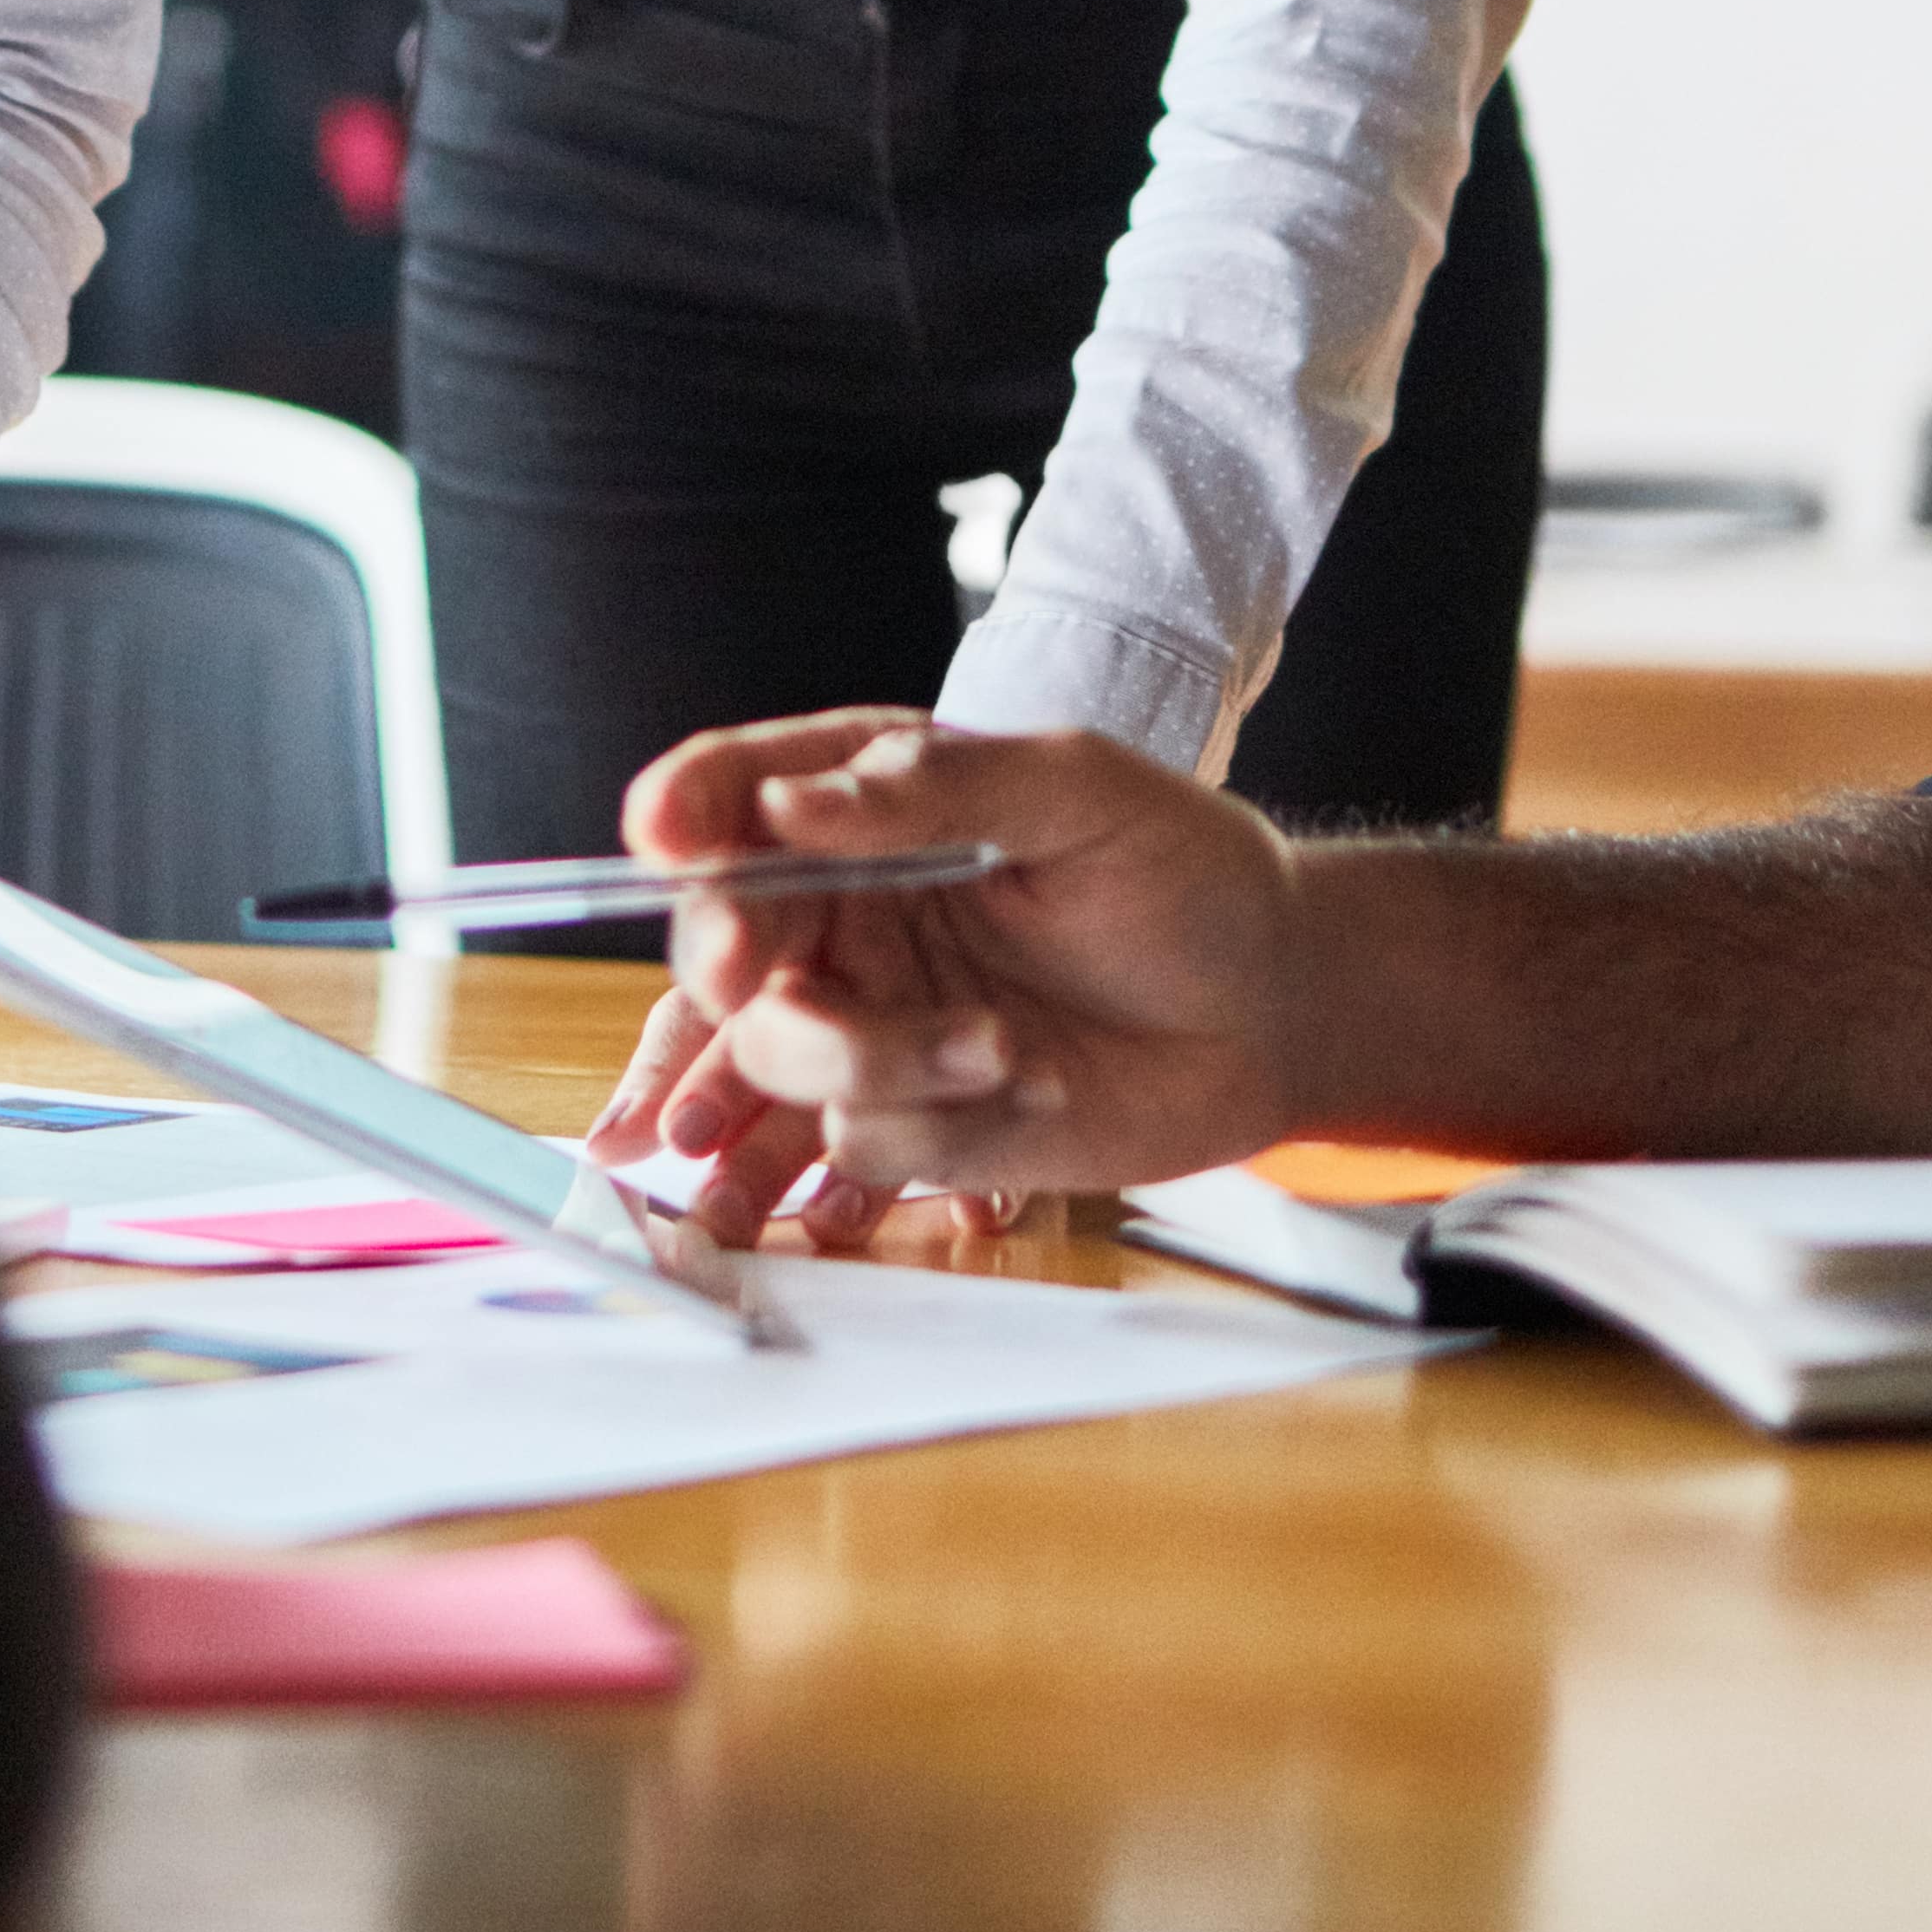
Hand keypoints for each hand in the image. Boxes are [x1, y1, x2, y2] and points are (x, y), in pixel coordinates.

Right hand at [629, 713, 1302, 1213]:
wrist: (1272, 1012)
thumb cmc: (1186, 876)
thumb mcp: (1080, 789)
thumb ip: (935, 787)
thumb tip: (795, 805)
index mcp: (866, 808)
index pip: (735, 798)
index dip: (682, 813)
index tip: (659, 834)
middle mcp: (845, 917)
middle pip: (721, 949)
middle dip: (733, 973)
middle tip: (760, 985)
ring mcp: (868, 1025)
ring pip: (773, 1060)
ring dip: (871, 1063)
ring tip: (999, 1050)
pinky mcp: (910, 1124)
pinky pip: (857, 1144)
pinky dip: (941, 1130)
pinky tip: (1034, 1095)